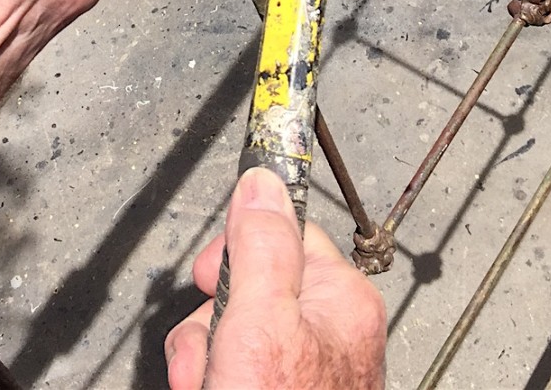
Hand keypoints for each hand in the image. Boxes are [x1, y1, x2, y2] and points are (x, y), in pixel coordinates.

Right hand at [165, 168, 386, 389]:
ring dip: (206, 350)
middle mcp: (334, 327)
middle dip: (211, 314)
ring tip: (211, 380)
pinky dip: (214, 374)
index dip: (236, 249)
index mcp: (344, 298)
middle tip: (210, 345)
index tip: (211, 271)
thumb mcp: (260, 321)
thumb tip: (262, 181)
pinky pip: (237, 358)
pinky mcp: (286, 385)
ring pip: (235, 323)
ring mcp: (310, 362)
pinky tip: (213, 388)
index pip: (281, 231)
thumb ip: (260, 247)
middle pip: (250, 280)